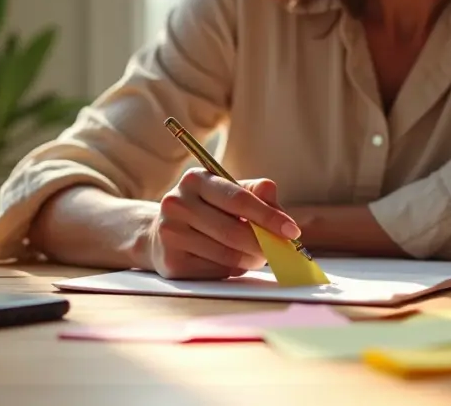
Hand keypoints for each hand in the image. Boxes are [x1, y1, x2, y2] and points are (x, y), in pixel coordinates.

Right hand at [145, 168, 301, 279]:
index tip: (292, 231)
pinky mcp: (171, 262)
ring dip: (251, 259)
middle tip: (278, 250)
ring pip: (227, 254)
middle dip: (263, 244)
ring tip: (255, 255)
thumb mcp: (227, 193)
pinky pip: (216, 271)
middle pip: (234, 231)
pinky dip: (232, 269)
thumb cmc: (204, 211)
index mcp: (196, 179)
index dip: (269, 216)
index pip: (239, 199)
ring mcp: (170, 233)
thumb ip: (256, 195)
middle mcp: (177, 202)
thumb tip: (280, 211)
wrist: (158, 233)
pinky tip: (230, 261)